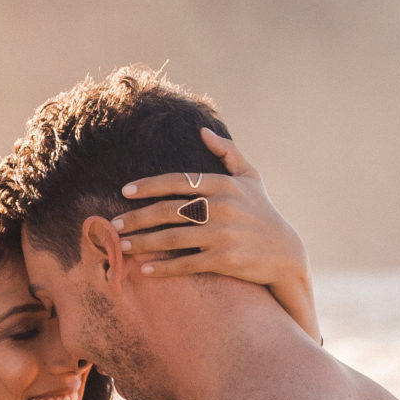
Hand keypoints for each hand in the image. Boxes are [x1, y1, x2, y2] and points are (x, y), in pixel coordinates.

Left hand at [115, 126, 306, 295]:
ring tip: (122, 246)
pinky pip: (186, 263)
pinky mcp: (224, 260)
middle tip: (114, 223)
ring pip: (172, 238)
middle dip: (136, 217)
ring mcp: (222, 234)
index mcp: (223, 185)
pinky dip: (163, 267)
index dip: (148, 186)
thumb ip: (227, 153)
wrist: (285, 253)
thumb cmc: (263, 213)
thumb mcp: (251, 179)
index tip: (125, 191)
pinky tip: (145, 269)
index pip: (177, 182)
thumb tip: (202, 130)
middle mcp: (221, 207)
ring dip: (143, 242)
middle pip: (167, 210)